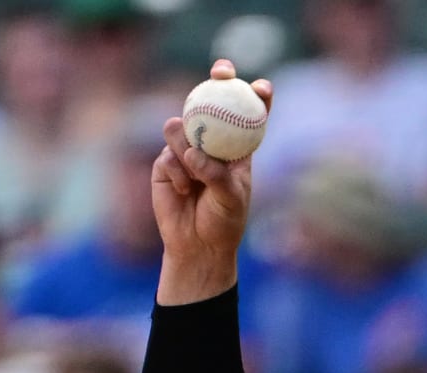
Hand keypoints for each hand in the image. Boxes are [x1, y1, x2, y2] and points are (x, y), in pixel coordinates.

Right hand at [153, 59, 271, 304]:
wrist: (196, 245)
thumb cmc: (223, 223)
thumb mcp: (230, 199)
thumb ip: (215, 175)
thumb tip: (193, 152)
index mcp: (239, 149)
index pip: (249, 116)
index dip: (256, 96)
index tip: (261, 86)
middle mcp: (213, 144)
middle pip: (213, 104)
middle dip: (217, 81)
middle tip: (221, 72)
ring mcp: (187, 150)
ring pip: (183, 129)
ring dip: (187, 145)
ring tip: (193, 172)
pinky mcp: (165, 162)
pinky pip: (168, 156)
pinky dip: (176, 172)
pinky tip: (182, 190)